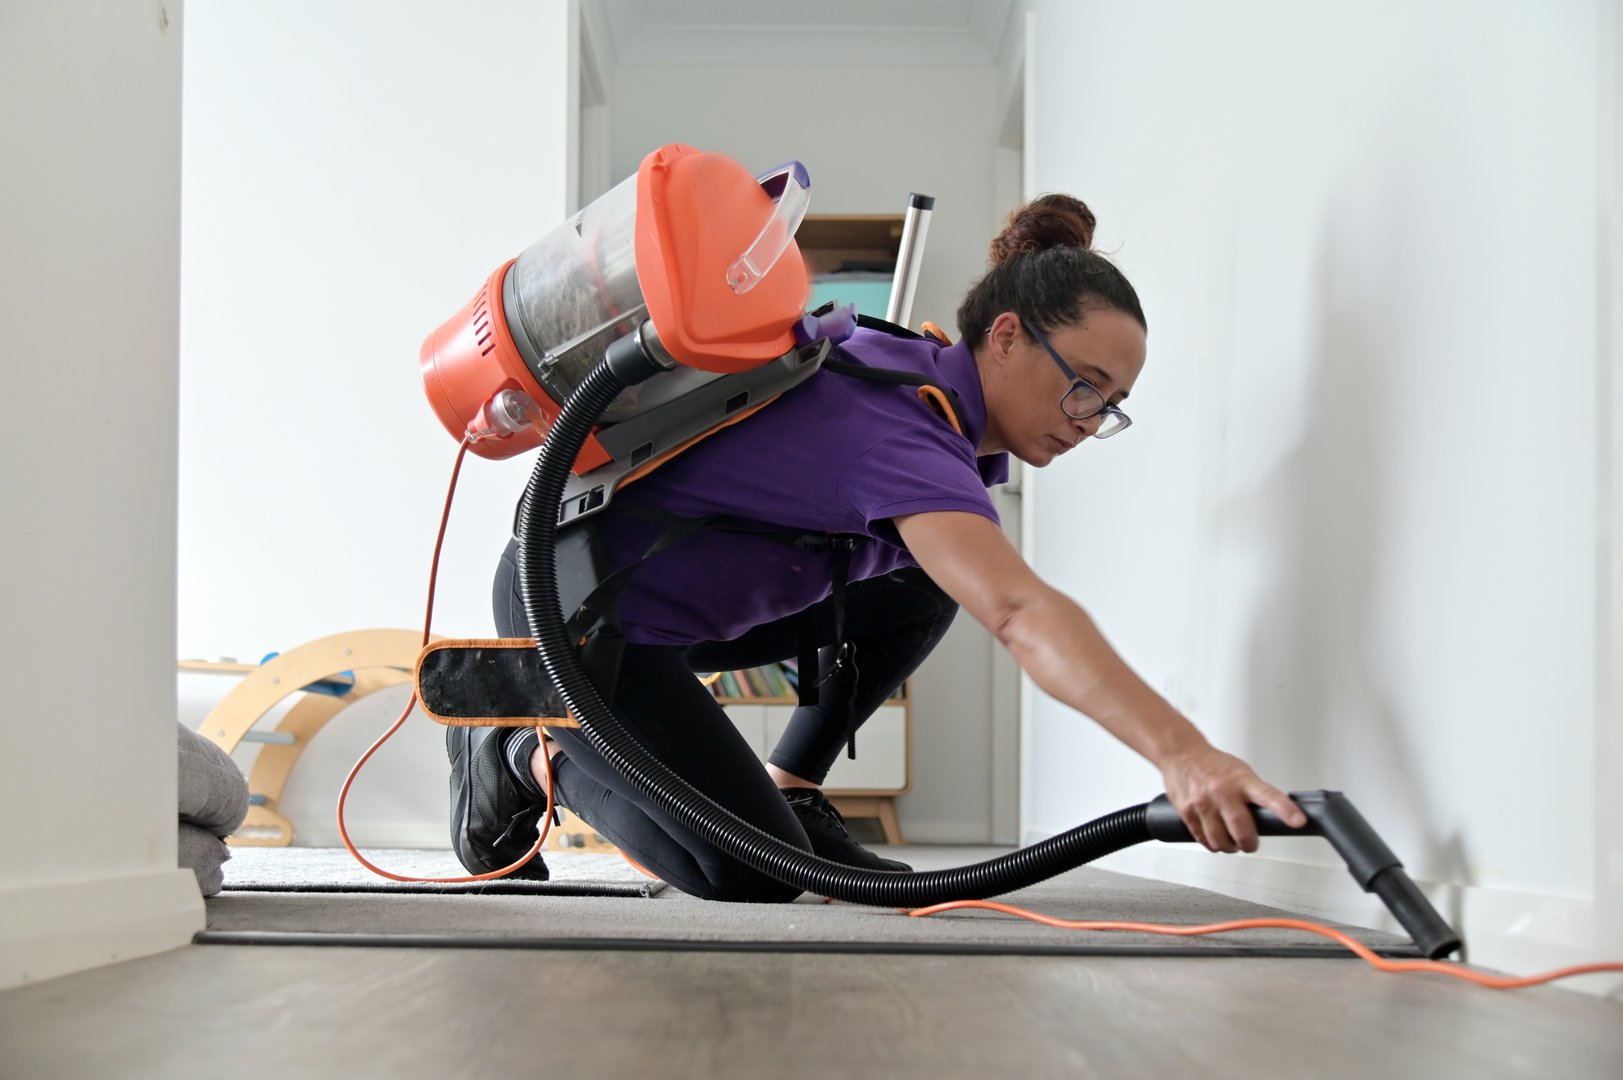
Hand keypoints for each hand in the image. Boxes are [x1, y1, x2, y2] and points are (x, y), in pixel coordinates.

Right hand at [1157, 745, 1306, 852]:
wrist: (1181, 754)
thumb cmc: (1213, 764)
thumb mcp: (1241, 773)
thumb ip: (1255, 794)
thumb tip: (1273, 815)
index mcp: (1242, 781)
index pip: (1269, 796)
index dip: (1285, 810)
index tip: (1299, 821)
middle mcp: (1222, 792)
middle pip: (1241, 830)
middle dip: (1249, 843)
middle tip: (1250, 843)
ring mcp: (1203, 803)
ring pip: (1221, 841)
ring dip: (1229, 846)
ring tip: (1231, 841)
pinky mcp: (1187, 813)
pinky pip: (1203, 840)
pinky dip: (1212, 843)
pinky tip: (1214, 836)